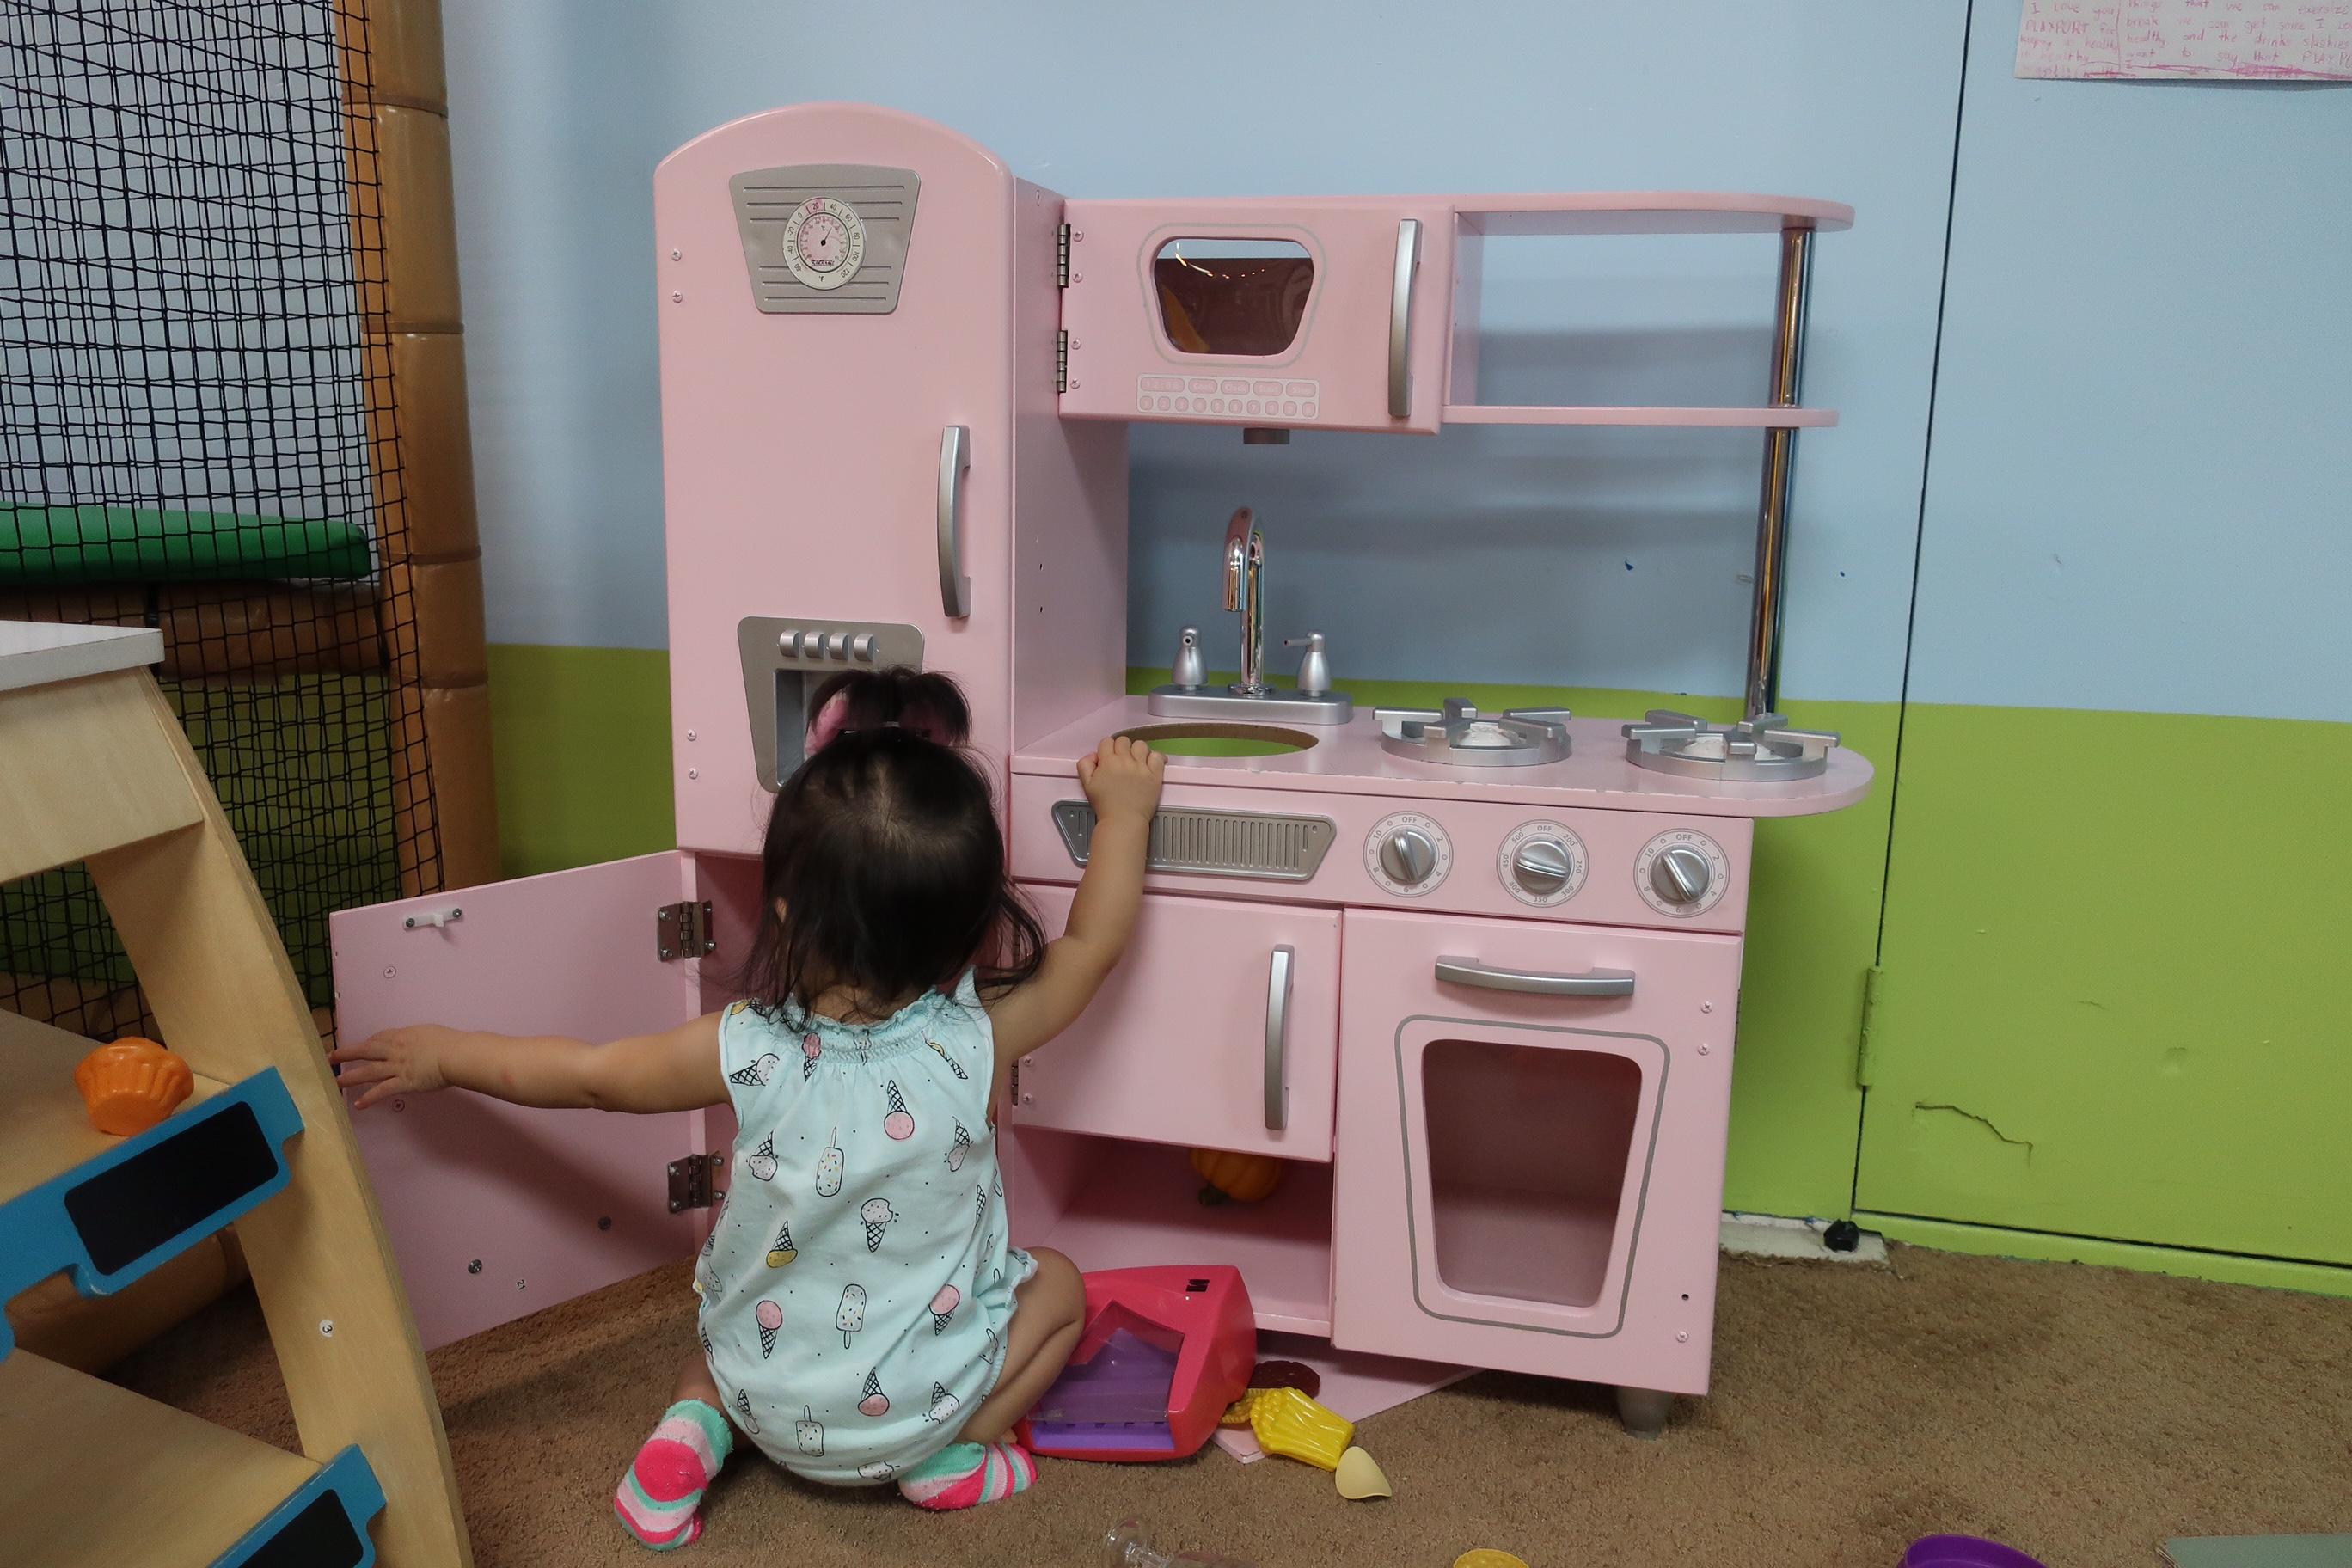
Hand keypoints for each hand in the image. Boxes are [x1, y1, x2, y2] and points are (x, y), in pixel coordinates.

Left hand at [327, 1024, 458, 1109]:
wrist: (456, 1055)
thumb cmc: (450, 1042)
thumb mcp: (430, 1033)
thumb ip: (419, 1038)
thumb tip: (418, 1043)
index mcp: (403, 1036)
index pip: (380, 1038)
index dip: (368, 1042)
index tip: (362, 1046)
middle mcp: (396, 1050)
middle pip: (366, 1050)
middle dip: (346, 1053)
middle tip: (331, 1057)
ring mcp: (398, 1067)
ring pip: (368, 1071)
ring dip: (350, 1076)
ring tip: (336, 1082)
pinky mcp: (404, 1082)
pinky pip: (382, 1090)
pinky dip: (370, 1098)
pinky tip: (358, 1104)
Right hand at [1077, 734, 1163, 827]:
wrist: (1123, 821)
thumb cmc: (1105, 805)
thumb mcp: (1086, 785)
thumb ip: (1085, 765)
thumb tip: (1093, 754)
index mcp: (1107, 762)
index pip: (1107, 742)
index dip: (1107, 749)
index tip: (1109, 759)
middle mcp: (1125, 761)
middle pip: (1123, 741)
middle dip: (1121, 749)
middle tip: (1122, 762)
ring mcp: (1141, 767)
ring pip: (1140, 745)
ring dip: (1137, 751)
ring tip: (1136, 762)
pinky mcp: (1155, 775)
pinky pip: (1157, 756)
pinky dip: (1155, 758)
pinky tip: (1151, 764)